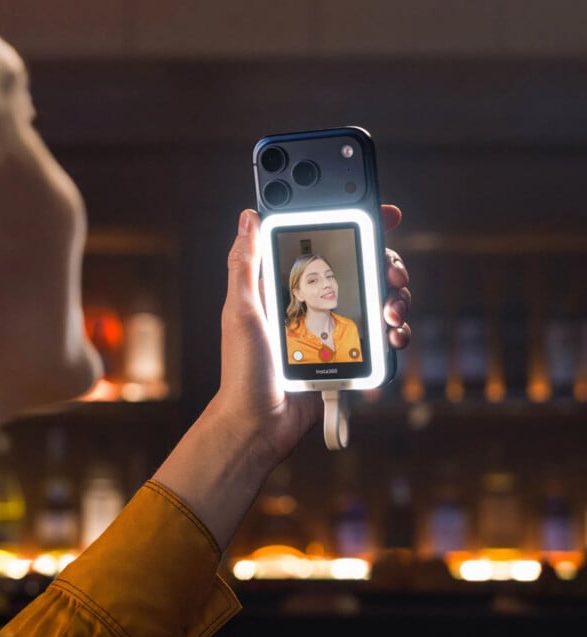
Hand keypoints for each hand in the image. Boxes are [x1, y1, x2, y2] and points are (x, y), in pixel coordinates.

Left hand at [213, 206, 410, 466]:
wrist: (261, 422)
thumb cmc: (243, 369)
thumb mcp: (241, 310)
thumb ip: (245, 264)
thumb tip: (249, 218)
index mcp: (289, 286)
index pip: (325, 245)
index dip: (354, 225)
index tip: (381, 214)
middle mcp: (316, 302)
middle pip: (363, 268)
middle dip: (387, 263)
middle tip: (392, 272)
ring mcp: (336, 327)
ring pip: (379, 298)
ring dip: (396, 298)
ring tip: (392, 311)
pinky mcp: (350, 353)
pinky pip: (382, 336)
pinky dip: (396, 332)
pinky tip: (394, 335)